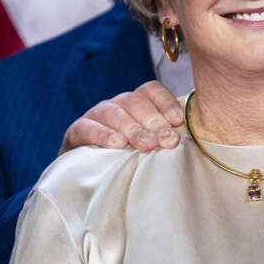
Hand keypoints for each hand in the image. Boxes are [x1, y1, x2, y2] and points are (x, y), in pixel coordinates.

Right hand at [60, 80, 183, 153]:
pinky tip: (118, 144)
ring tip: (147, 144)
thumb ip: (165, 137)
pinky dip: (103, 134)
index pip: (151, 90)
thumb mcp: (148, 143)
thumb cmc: (126, 156)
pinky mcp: (76, 130)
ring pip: (115, 113)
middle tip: (168, 140)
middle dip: (154, 122)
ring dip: (133, 129)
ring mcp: (96, 115)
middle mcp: (117, 104)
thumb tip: (186, 140)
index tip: (178, 121)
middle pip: (136, 103)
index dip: (166, 103)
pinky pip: (88, 127)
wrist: (84, 172)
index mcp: (136, 103)